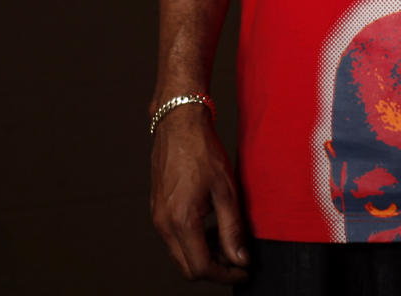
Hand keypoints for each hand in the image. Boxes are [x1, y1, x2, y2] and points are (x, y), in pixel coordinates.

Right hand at [150, 106, 249, 283]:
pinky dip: (193, 242)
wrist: (178, 126)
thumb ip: (232, 228)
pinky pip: (174, 239)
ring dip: (203, 256)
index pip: (201, 267)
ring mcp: (157, 218)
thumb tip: (239, 258)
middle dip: (214, 270)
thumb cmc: (203, 152)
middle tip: (238, 261)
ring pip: (180, 255)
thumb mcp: (226, 190)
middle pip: (187, 267)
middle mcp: (164, 225)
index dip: (225, 275)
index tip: (243, 271)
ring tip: (228, 242)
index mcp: (181, 221)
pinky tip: (212, 228)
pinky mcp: (157, 211)